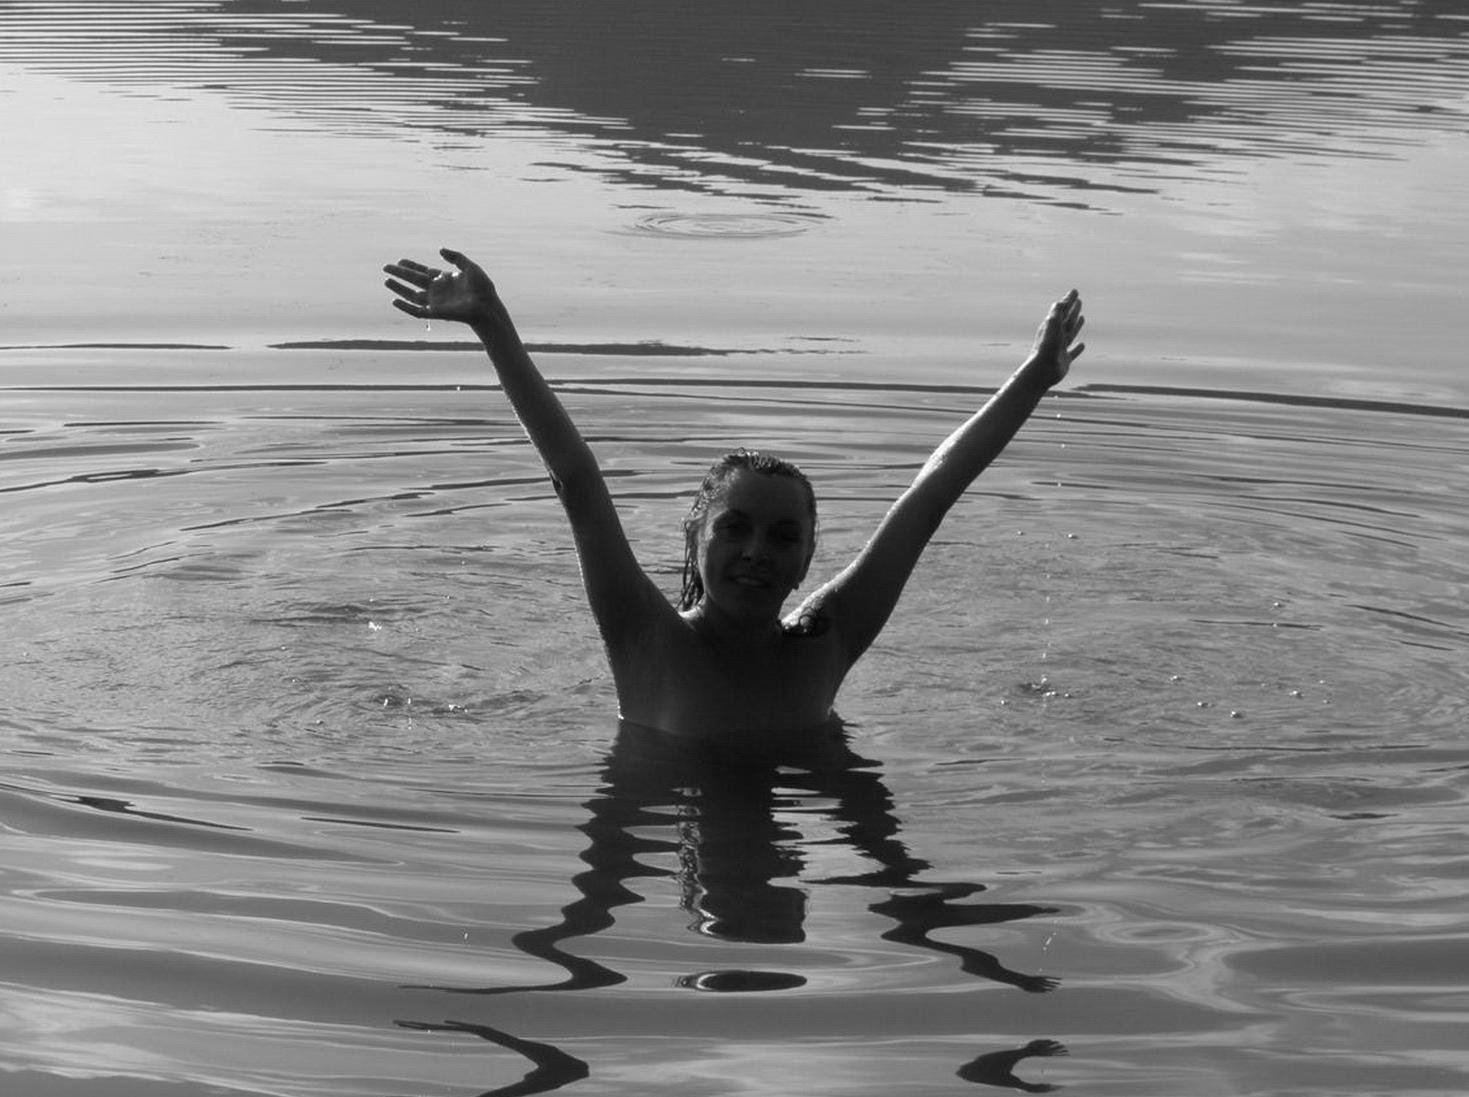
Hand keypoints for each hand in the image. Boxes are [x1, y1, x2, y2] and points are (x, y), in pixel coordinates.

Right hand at [383, 248, 506, 328]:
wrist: (488, 306)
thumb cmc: (483, 289)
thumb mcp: (470, 267)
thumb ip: (456, 257)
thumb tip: (440, 250)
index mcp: (444, 279)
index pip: (423, 272)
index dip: (411, 266)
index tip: (400, 261)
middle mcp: (438, 290)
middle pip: (414, 281)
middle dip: (400, 274)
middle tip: (386, 267)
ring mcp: (436, 302)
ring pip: (412, 295)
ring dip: (399, 289)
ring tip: (386, 281)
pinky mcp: (436, 313)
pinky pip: (417, 311)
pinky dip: (405, 307)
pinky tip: (394, 301)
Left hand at [1025, 289, 1085, 387]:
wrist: (1041, 372)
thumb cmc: (1046, 349)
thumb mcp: (1052, 329)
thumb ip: (1056, 315)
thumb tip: (1059, 302)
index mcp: (1051, 328)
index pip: (1061, 310)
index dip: (1068, 300)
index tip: (1074, 291)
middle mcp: (1055, 337)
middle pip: (1066, 320)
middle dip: (1072, 310)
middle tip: (1078, 300)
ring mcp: (1059, 349)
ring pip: (1070, 334)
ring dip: (1076, 325)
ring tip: (1082, 318)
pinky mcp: (1064, 361)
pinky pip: (1072, 353)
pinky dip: (1077, 349)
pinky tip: (1082, 345)